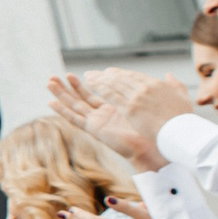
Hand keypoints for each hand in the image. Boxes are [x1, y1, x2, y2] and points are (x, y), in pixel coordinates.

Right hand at [48, 71, 181, 171]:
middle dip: (69, 87)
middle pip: (81, 99)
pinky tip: (51, 102)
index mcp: (117, 110)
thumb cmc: (160, 129)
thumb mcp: (160, 101)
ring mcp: (98, 122)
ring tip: (49, 82)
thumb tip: (168, 74)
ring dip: (62, 94)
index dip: (88, 84)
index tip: (80, 73)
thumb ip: (160, 88)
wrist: (159, 145)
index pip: (98, 94)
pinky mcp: (96, 129)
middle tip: (56, 76)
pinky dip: (63, 110)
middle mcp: (104, 117)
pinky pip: (76, 118)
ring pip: (75, 106)